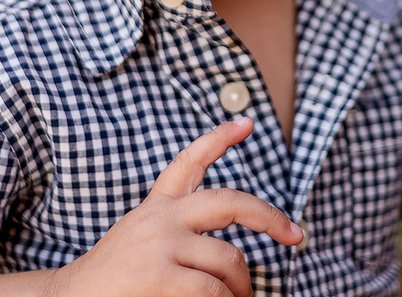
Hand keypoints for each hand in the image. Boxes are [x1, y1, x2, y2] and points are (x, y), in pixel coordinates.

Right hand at [51, 117, 301, 296]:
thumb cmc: (106, 288)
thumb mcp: (140, 248)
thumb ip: (181, 238)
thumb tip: (235, 258)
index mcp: (154, 211)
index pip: (188, 163)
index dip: (220, 139)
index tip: (247, 122)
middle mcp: (159, 220)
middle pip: (231, 202)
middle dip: (269, 216)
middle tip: (295, 234)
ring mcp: (160, 246)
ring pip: (230, 260)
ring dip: (242, 287)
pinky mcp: (161, 277)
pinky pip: (214, 291)